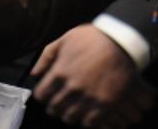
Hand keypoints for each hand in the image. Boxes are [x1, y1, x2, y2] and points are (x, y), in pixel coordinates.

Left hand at [31, 25, 155, 128]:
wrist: (122, 42)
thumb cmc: (94, 38)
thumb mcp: (66, 39)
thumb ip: (46, 56)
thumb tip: (34, 74)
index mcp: (60, 72)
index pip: (41, 95)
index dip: (43, 95)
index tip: (48, 94)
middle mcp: (71, 88)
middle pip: (54, 108)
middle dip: (54, 106)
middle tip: (59, 103)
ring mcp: (88, 98)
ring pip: (70, 117)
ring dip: (69, 114)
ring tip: (73, 108)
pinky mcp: (105, 105)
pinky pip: (89, 122)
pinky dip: (86, 120)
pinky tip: (87, 113)